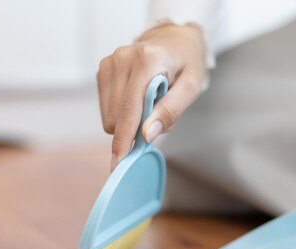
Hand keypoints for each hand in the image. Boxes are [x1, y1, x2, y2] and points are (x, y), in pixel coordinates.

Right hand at [97, 24, 207, 169]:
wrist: (175, 41)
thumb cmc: (186, 64)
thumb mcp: (191, 87)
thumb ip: (170, 111)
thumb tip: (147, 135)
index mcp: (146, 60)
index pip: (130, 108)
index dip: (125, 137)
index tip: (119, 160)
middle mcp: (122, 58)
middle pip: (116, 115)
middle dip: (134, 127)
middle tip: (157, 118)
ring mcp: (109, 62)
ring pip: (108, 114)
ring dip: (129, 119)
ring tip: (149, 104)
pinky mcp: (103, 69)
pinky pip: (106, 107)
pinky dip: (122, 111)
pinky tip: (138, 99)